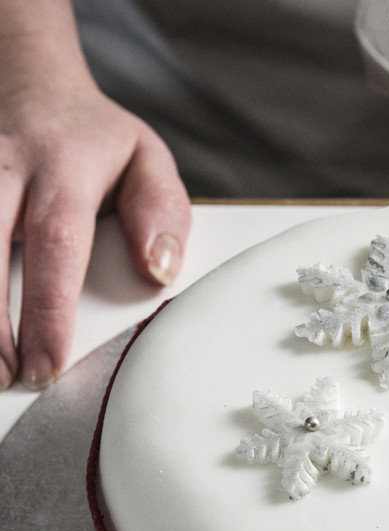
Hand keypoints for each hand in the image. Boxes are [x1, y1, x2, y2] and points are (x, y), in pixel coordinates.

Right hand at [0, 86, 190, 390]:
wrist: (29, 82)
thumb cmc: (94, 141)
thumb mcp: (147, 161)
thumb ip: (162, 215)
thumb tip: (159, 270)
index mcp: (64, 166)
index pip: (57, 243)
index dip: (48, 310)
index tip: (49, 363)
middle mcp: (5, 167)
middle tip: (7, 378)